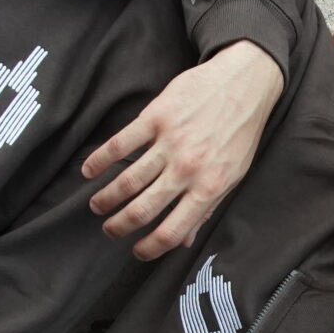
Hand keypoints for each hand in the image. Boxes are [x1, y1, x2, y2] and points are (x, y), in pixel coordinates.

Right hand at [83, 41, 284, 260]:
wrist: (245, 82)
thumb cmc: (240, 132)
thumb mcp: (234, 175)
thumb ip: (207, 208)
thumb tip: (185, 240)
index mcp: (209, 188)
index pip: (173, 231)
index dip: (150, 248)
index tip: (137, 251)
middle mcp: (187, 169)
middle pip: (142, 210)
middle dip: (119, 227)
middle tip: (109, 230)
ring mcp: (170, 142)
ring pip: (127, 180)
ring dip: (106, 198)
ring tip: (97, 206)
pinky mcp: (156, 116)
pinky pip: (120, 144)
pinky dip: (100, 161)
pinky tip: (89, 171)